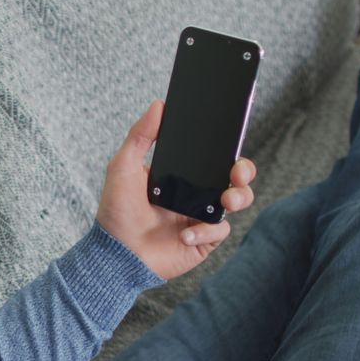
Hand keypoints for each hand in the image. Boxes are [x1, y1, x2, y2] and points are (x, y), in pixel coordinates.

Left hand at [96, 100, 256, 279]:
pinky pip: (219, 231)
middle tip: (237, 172)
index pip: (211, 158)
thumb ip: (140, 136)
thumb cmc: (116, 213)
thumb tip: (159, 104)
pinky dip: (205, 230)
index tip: (232, 140)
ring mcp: (200, 217)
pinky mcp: (202, 240)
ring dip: (239, 197)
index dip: (227, 149)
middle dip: (244, 171)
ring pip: (236, 201)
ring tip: (226, 200)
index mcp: (180, 176)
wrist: (115, 255)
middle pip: (233, 177)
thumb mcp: (123, 167)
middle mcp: (194, 194)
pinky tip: (184, 233)